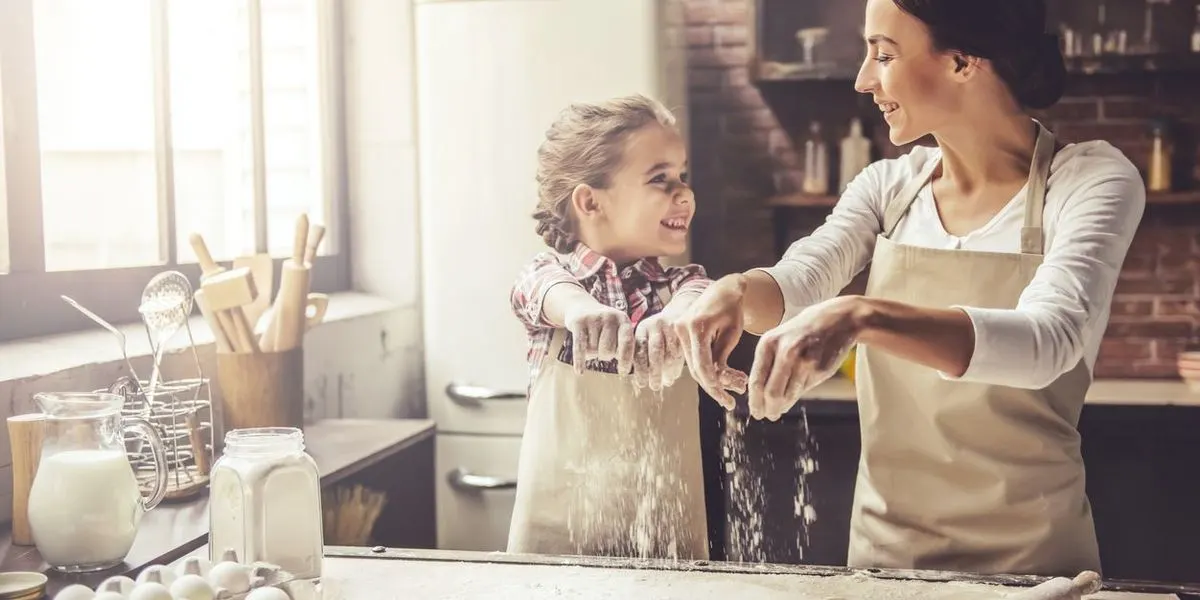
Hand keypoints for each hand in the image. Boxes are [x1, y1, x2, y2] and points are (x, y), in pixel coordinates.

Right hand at [562, 302, 634, 374]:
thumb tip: (631, 369)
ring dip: (591, 352)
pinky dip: (580, 361)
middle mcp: (609, 316)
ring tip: (591, 341)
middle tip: (601, 348)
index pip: (627, 343)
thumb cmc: (603, 326)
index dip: (626, 359)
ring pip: (593, 350)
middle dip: (604, 355)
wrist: (580, 307)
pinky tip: (579, 372)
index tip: (624, 372)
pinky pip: (580, 348)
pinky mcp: (578, 322)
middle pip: (608, 350)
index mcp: (623, 320)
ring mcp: (593, 318)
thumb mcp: (617, 329)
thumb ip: (625, 345)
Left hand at [632, 313, 684, 391]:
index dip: (636, 367)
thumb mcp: (649, 336)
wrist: (682, 312)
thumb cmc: (662, 331)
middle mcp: (655, 325)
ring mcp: (671, 327)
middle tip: (653, 386)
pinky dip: (677, 366)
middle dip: (653, 372)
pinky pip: (681, 353)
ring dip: (667, 372)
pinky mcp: (685, 332)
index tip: (636, 380)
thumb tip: (635, 377)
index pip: (637, 350)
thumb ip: (642, 353)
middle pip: (654, 353)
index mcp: (643, 328)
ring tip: (666, 382)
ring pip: (669, 354)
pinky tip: (675, 375)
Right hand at [674, 275, 751, 408]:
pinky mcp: (680, 332)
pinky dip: (706, 368)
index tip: (726, 399)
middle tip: (730, 402)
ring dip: (711, 380)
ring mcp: (678, 329)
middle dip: (713, 387)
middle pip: (695, 368)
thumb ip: (722, 357)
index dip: (714, 385)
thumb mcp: (732, 333)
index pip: (702, 364)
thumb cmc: (732, 309)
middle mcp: (682, 327)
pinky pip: (692, 357)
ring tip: (731, 391)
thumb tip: (717, 382)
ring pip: (693, 365)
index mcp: (696, 326)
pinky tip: (722, 378)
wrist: (724, 289)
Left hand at [749, 295, 865, 420]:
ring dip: (782, 406)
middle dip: (768, 409)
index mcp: (768, 343)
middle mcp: (785, 352)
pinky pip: (803, 390)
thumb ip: (768, 364)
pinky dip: (796, 396)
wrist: (836, 319)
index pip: (756, 381)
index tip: (756, 412)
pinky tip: (793, 394)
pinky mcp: (820, 369)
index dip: (754, 401)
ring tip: (778, 410)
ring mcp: (804, 361)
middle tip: (768, 415)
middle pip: (771, 393)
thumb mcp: (779, 340)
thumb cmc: (801, 332)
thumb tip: (759, 396)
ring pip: (788, 395)